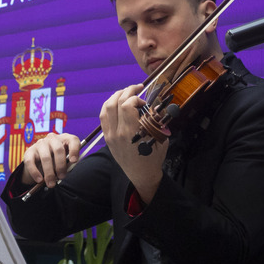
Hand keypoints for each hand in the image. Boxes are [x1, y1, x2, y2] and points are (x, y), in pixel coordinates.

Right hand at [20, 131, 81, 187]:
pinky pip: (31, 162)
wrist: (38, 160)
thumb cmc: (56, 160)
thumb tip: (66, 172)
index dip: (74, 150)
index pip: (73, 140)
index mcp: (65, 139)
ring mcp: (40, 144)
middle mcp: (53, 139)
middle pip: (58, 149)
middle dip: (61, 165)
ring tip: (51, 183)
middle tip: (61, 177)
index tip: (74, 161)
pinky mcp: (29, 151)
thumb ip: (67, 164)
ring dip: (49, 172)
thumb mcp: (64, 161)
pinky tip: (39, 180)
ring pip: (46, 157)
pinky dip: (35, 172)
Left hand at [100, 83, 167, 201]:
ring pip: (106, 107)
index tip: (144, 101)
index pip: (127, 106)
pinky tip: (116, 102)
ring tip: (126, 92)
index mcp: (132, 133)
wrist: (141, 175)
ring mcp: (110, 135)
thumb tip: (154, 105)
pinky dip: (108, 105)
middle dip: (127, 91)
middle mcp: (118, 132)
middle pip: (116, 103)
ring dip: (116, 96)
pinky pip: (103, 117)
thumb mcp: (160, 138)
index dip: (136, 98)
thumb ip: (156, 121)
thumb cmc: (153, 158)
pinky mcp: (107, 137)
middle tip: (137, 88)